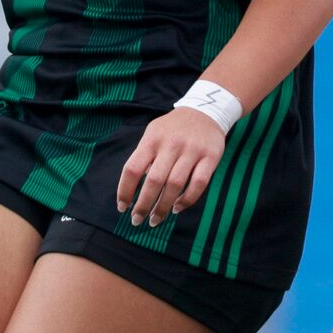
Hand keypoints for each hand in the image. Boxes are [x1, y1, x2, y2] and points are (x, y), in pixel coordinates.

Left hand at [117, 107, 228, 228]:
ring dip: (163, 206)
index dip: (125, 190)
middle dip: (143, 205)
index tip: (122, 207)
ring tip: (155, 219)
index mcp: (151, 140)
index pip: (132, 169)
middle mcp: (170, 145)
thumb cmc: (172, 129)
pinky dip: (187, 199)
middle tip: (137, 221)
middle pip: (154, 181)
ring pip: (175, 185)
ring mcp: (192, 151)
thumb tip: (134, 190)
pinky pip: (198, 184)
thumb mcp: (153, 134)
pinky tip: (178, 208)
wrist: (205, 111)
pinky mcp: (210, 157)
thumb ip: (144, 157)